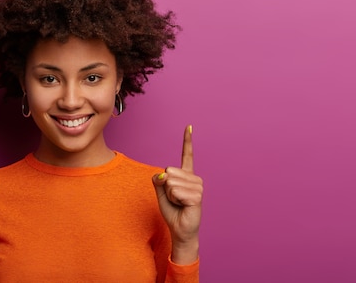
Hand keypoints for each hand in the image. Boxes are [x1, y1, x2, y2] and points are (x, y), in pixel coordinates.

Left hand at [152, 125, 202, 264]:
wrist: (180, 229)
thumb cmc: (172, 210)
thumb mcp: (160, 191)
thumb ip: (158, 179)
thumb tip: (163, 174)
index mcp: (187, 174)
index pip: (187, 154)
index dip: (187, 140)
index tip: (189, 126)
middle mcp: (194, 178)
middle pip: (169, 171)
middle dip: (166, 186)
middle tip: (175, 198)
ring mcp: (198, 187)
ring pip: (171, 182)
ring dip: (170, 195)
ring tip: (179, 203)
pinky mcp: (197, 196)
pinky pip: (175, 191)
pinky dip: (174, 200)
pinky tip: (182, 206)